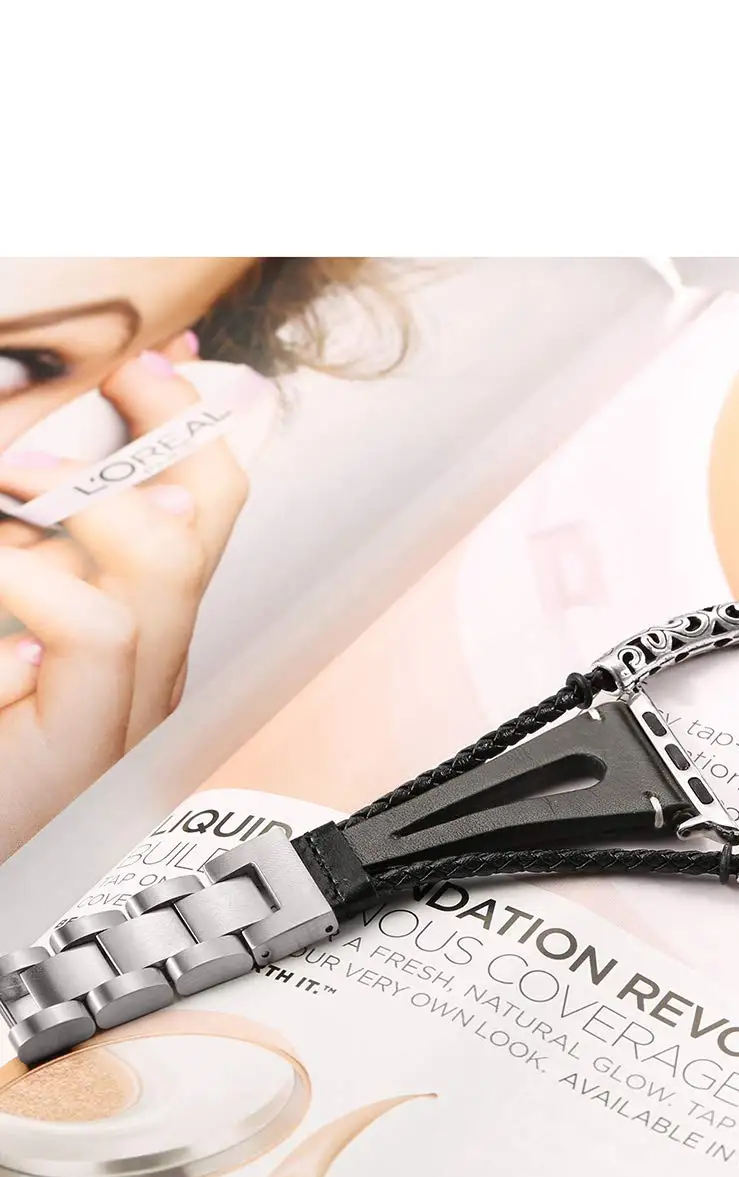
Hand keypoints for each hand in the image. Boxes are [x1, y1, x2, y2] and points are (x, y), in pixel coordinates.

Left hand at [0, 338, 252, 856]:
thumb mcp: (7, 613)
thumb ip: (33, 553)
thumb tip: (39, 445)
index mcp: (125, 628)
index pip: (196, 504)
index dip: (186, 421)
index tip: (157, 352)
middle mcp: (141, 665)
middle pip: (204, 521)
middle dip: (165, 429)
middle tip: (125, 369)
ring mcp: (121, 710)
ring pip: (168, 569)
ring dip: (95, 496)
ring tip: (21, 467)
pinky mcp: (84, 748)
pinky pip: (101, 633)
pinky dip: (41, 579)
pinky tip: (4, 571)